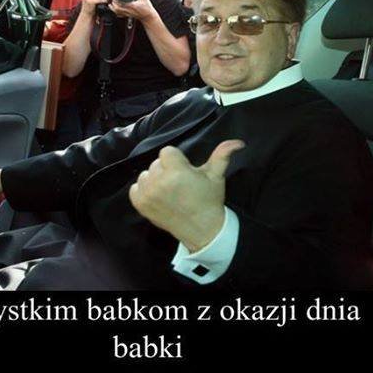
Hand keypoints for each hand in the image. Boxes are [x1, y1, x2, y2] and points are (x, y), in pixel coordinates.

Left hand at [109, 0, 155, 21]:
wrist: (148, 16)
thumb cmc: (147, 7)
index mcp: (132, 5)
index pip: (121, 3)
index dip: (116, 0)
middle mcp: (129, 11)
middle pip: (117, 8)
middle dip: (113, 3)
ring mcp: (128, 14)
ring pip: (117, 12)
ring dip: (112, 8)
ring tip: (110, 3)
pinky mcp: (127, 16)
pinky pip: (119, 15)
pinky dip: (115, 12)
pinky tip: (114, 9)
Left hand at [129, 140, 245, 251]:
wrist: (201, 229)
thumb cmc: (209, 200)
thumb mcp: (216, 176)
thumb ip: (222, 155)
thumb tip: (238, 142)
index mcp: (176, 171)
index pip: (167, 152)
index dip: (176, 160)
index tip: (184, 171)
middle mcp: (159, 181)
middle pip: (156, 163)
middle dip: (166, 170)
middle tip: (178, 183)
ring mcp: (148, 194)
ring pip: (145, 175)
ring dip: (154, 180)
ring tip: (168, 191)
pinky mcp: (140, 204)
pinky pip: (134, 188)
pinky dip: (143, 191)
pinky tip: (157, 197)